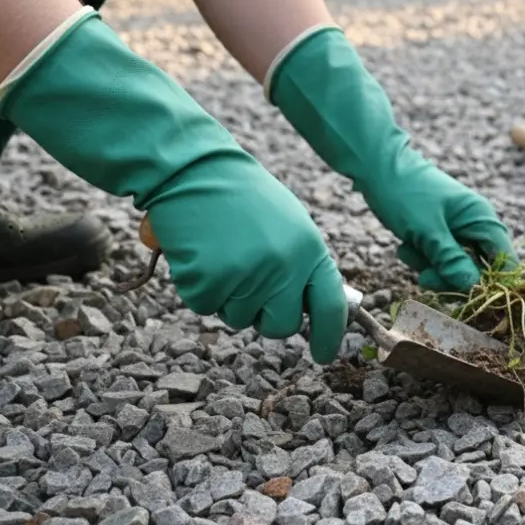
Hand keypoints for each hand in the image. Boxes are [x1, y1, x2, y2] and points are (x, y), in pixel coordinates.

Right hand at [145, 156, 349, 363]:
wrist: (193, 170)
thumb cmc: (242, 196)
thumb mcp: (290, 225)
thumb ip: (302, 265)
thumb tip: (310, 305)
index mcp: (310, 251)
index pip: (330, 307)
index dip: (330, 337)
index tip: (324, 354)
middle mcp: (283, 269)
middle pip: (281, 325)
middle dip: (265, 316)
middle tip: (250, 286)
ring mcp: (246, 278)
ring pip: (239, 319)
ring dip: (229, 298)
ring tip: (223, 256)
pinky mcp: (208, 282)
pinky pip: (205, 306)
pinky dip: (199, 288)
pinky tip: (201, 256)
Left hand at [364, 151, 515, 291]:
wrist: (376, 166)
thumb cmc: (404, 192)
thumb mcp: (426, 230)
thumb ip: (451, 260)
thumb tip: (474, 288)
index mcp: (483, 219)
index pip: (505, 262)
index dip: (492, 284)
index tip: (468, 298)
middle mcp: (477, 226)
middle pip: (479, 270)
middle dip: (450, 277)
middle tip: (425, 278)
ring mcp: (459, 230)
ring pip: (456, 267)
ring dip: (431, 267)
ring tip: (409, 250)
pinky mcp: (442, 234)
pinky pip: (439, 259)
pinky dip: (422, 258)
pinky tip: (406, 245)